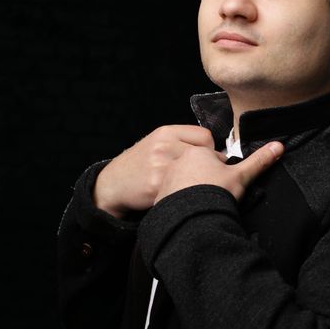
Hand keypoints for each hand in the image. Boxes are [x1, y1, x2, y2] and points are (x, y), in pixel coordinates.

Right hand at [93, 125, 214, 217]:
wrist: (113, 184)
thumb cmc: (140, 165)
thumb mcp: (157, 143)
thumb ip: (181, 142)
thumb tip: (216, 152)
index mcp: (166, 132)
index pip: (205, 135)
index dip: (211, 150)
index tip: (208, 161)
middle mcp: (163, 145)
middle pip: (205, 154)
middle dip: (208, 168)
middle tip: (204, 177)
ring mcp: (160, 164)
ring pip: (197, 172)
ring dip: (200, 182)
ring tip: (192, 187)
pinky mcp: (156, 184)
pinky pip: (183, 188)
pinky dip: (186, 194)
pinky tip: (179, 195)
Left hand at [154, 141, 283, 204]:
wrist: (192, 216)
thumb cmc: (216, 191)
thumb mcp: (241, 176)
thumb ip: (259, 161)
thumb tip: (279, 146)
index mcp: (198, 151)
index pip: (214, 159)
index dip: (222, 174)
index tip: (224, 186)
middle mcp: (179, 160)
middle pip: (198, 169)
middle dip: (205, 181)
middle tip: (213, 196)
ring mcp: (167, 177)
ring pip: (185, 182)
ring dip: (193, 191)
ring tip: (202, 205)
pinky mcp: (159, 194)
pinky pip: (173, 196)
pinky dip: (182, 203)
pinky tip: (190, 211)